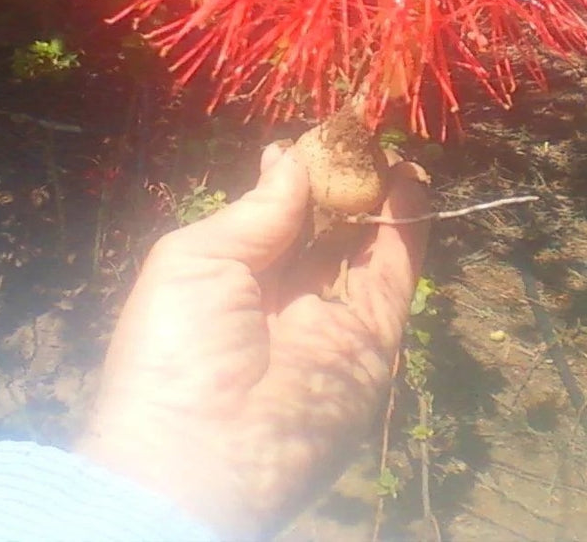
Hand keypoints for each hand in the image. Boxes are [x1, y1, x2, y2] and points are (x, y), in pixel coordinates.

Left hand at [77, 143, 429, 538]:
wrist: (205, 455)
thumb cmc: (176, 349)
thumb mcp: (195, 261)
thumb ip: (255, 211)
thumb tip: (291, 158)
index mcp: (228, 276)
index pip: (273, 211)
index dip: (296, 171)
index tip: (317, 133)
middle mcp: (281, 293)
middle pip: (322, 223)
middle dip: (341, 176)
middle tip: (360, 130)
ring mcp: (330, 315)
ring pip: (364, 241)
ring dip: (379, 192)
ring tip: (389, 145)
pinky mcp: (371, 338)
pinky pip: (394, 273)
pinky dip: (407, 225)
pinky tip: (410, 180)